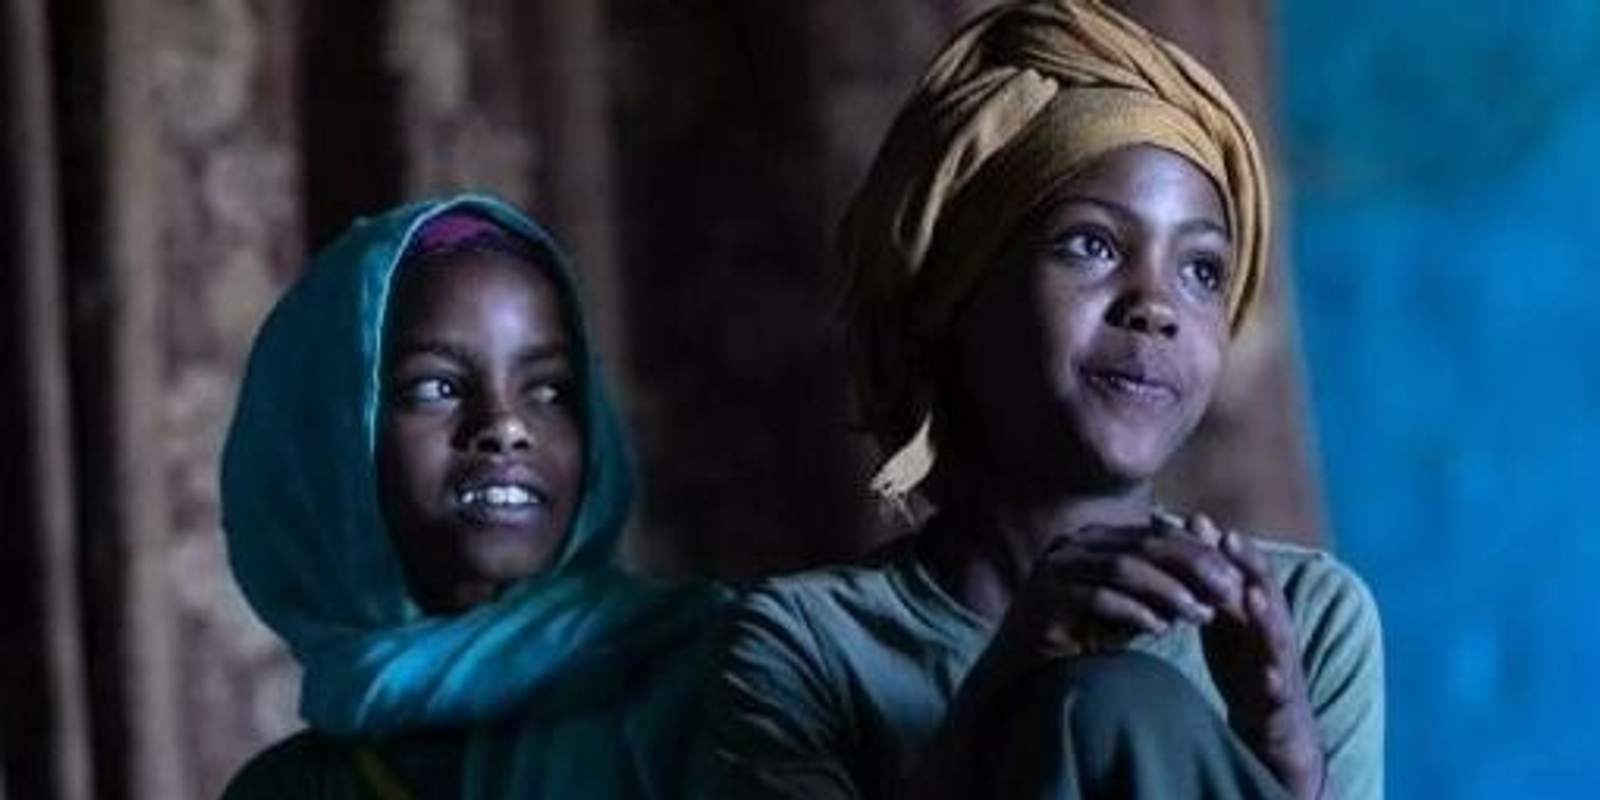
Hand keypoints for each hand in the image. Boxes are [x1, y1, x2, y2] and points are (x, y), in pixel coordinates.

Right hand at [998, 519, 1245, 662]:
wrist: (1022, 663)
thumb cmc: (1081, 633)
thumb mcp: (1128, 607)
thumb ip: (1162, 591)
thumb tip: (1216, 585)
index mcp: (1096, 538)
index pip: (1155, 534)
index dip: (1198, 553)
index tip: (1235, 578)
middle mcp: (1074, 545)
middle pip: (1143, 546)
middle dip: (1191, 567)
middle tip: (1226, 591)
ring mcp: (1056, 568)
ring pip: (1122, 568)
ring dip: (1166, 591)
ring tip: (1197, 614)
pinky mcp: (1045, 598)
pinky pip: (1096, 599)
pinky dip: (1131, 612)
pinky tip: (1158, 630)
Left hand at [1191, 515, 1325, 799]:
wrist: (1269, 719)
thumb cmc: (1242, 656)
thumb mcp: (1225, 612)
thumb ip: (1212, 574)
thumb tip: (1194, 521)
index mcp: (1256, 605)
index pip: (1244, 566)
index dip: (1224, 542)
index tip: (1197, 519)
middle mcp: (1272, 626)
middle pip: (1265, 588)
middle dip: (1250, 564)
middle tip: (1229, 540)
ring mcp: (1279, 660)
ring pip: (1277, 633)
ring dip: (1268, 614)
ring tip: (1254, 597)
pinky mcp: (1280, 696)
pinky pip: (1280, 687)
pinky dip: (1275, 680)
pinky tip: (1267, 675)